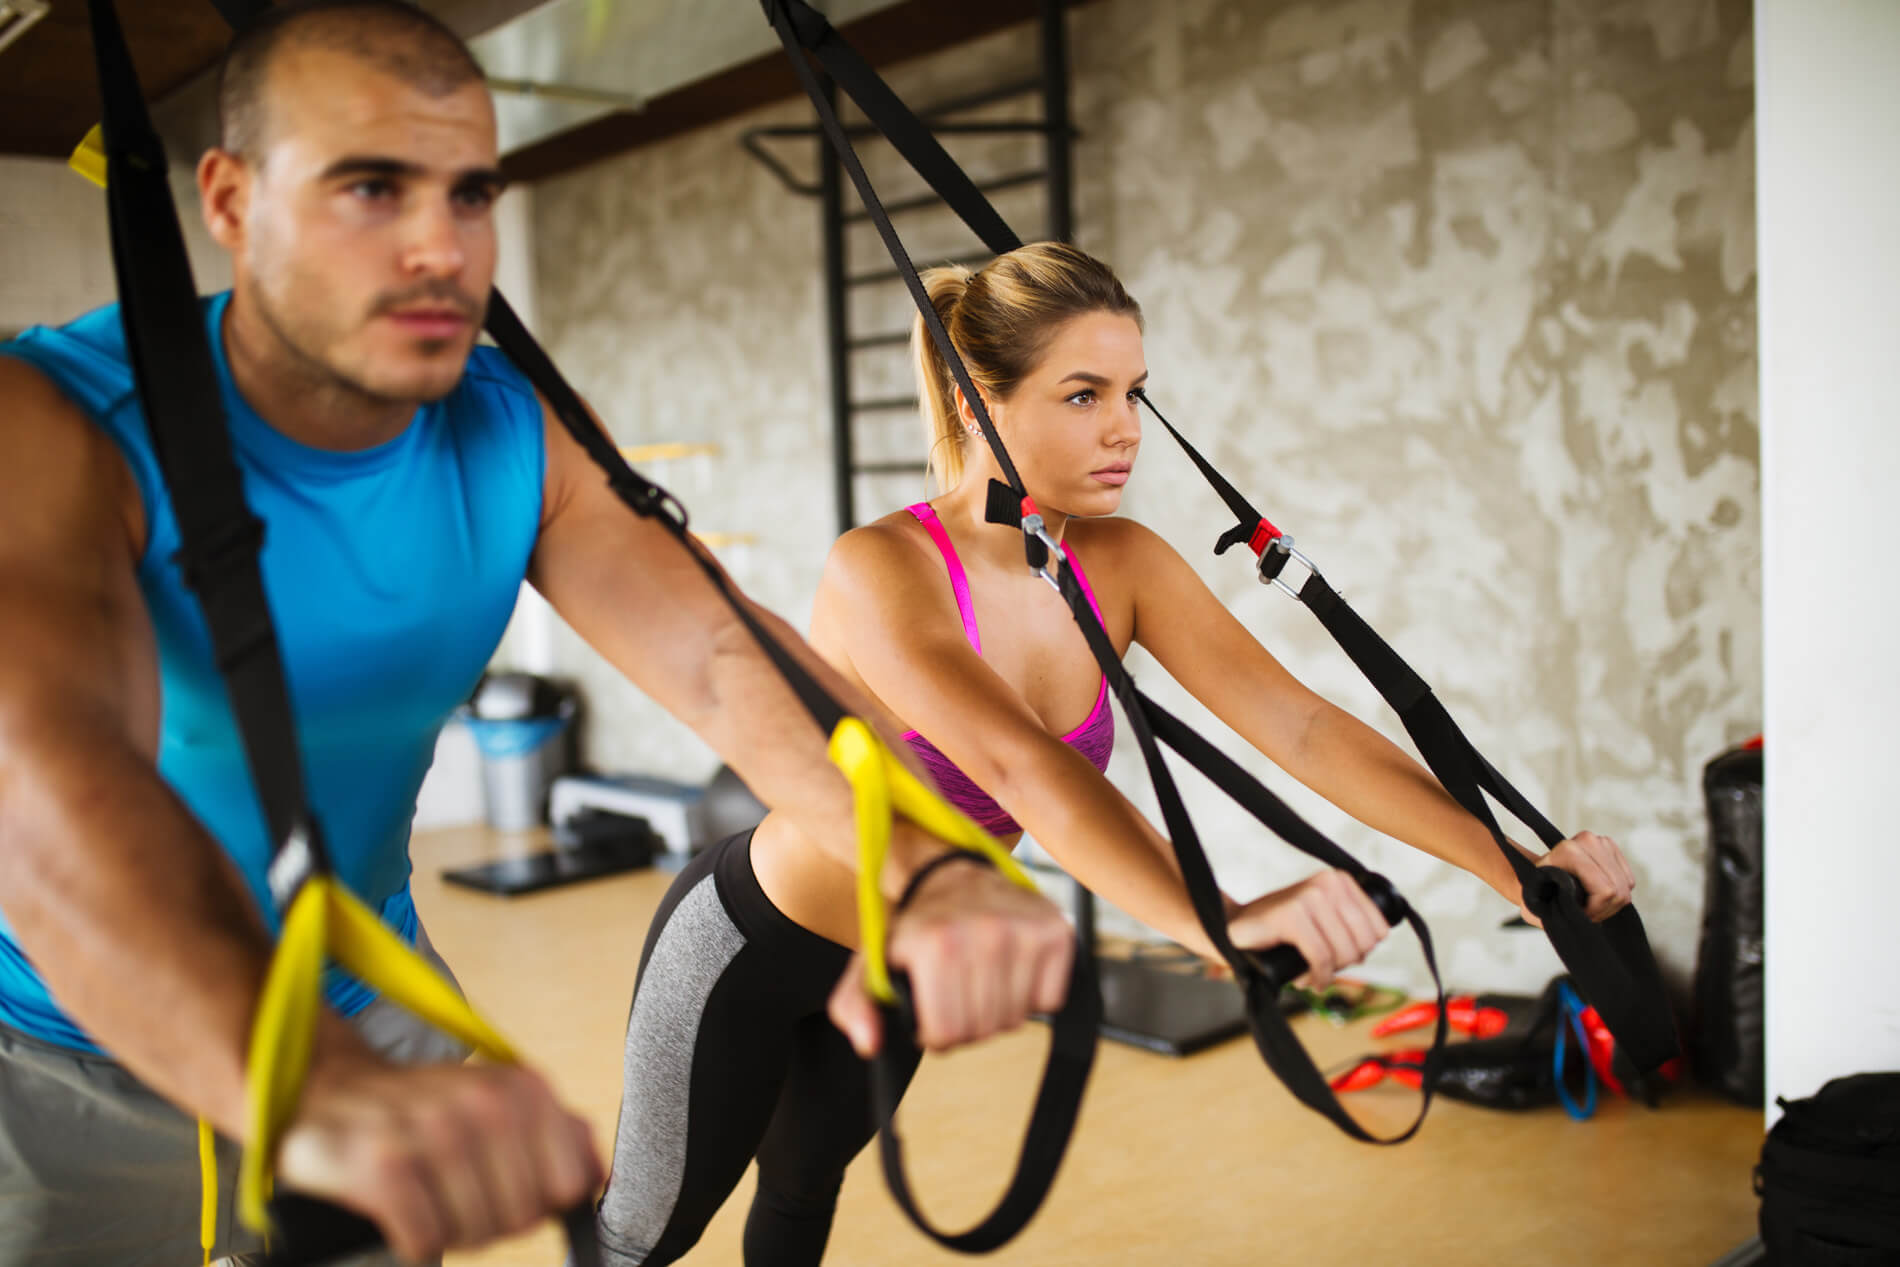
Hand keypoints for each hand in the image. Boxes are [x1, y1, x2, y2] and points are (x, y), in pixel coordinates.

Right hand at [275, 1058, 601, 1261]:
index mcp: (524, 1088)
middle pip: (521, 1216)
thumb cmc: (427, 1111)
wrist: (330, 1092)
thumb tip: (598, 1175)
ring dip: (451, 1230)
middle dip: (492, 1220)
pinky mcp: (381, 1165)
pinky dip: (414, 1239)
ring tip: (428, 1196)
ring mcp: (431, 1131)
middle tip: (457, 1193)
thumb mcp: (502, 1103)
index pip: (568, 1187)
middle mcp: (482, 1101)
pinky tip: (400, 1209)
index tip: (508, 1186)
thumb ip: (561, 1135)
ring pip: (476, 1232)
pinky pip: (426, 1240)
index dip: (539, 1201)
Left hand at [828, 858, 1072, 1056]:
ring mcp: (1025, 930)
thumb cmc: (915, 925)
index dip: (935, 1031)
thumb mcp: (872, 961)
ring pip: (1016, 1020)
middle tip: (957, 991)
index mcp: (936, 943)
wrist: (953, 875)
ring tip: (981, 979)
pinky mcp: (1058, 931)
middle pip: (982, 1030)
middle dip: (966, 1023)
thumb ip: (854, 1006)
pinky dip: (1032, 996)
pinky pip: (1049, 1002)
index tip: (931, 1007)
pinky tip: (1011, 969)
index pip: (946, 1034)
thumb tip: (870, 1044)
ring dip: (997, 1011)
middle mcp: (984, 932)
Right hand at [1225, 869, 1390, 988]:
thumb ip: (1349, 925)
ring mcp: (1308, 896)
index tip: (1341, 957)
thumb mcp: (1322, 920)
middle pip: (1362, 942)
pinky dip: (1318, 976)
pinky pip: (1321, 957)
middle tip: (1325, 968)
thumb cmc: (1281, 930)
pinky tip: (1309, 981)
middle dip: (1345, 963)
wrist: (1236, 928)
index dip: (1362, 951)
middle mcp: (1327, 883)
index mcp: (1339, 880)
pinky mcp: (1291, 914)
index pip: (1378, 929)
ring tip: (1312, 974)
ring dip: (1329, 973)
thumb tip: (1375, 942)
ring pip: (1343, 951)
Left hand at [1519, 829, 1635, 925]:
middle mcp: (1587, 840)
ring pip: (1625, 886)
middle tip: (1585, 912)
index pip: (1606, 891)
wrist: (1537, 874)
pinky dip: (1617, 893)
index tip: (1578, 914)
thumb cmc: (1536, 891)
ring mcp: (1601, 841)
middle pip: (1619, 890)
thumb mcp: (1537, 906)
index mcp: (1569, 851)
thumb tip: (1576, 915)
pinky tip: (1599, 895)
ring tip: (1590, 905)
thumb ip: (1554, 912)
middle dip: (1604, 909)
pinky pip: (1628, 880)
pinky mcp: (1611, 846)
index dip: (1596, 911)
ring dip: (1611, 903)